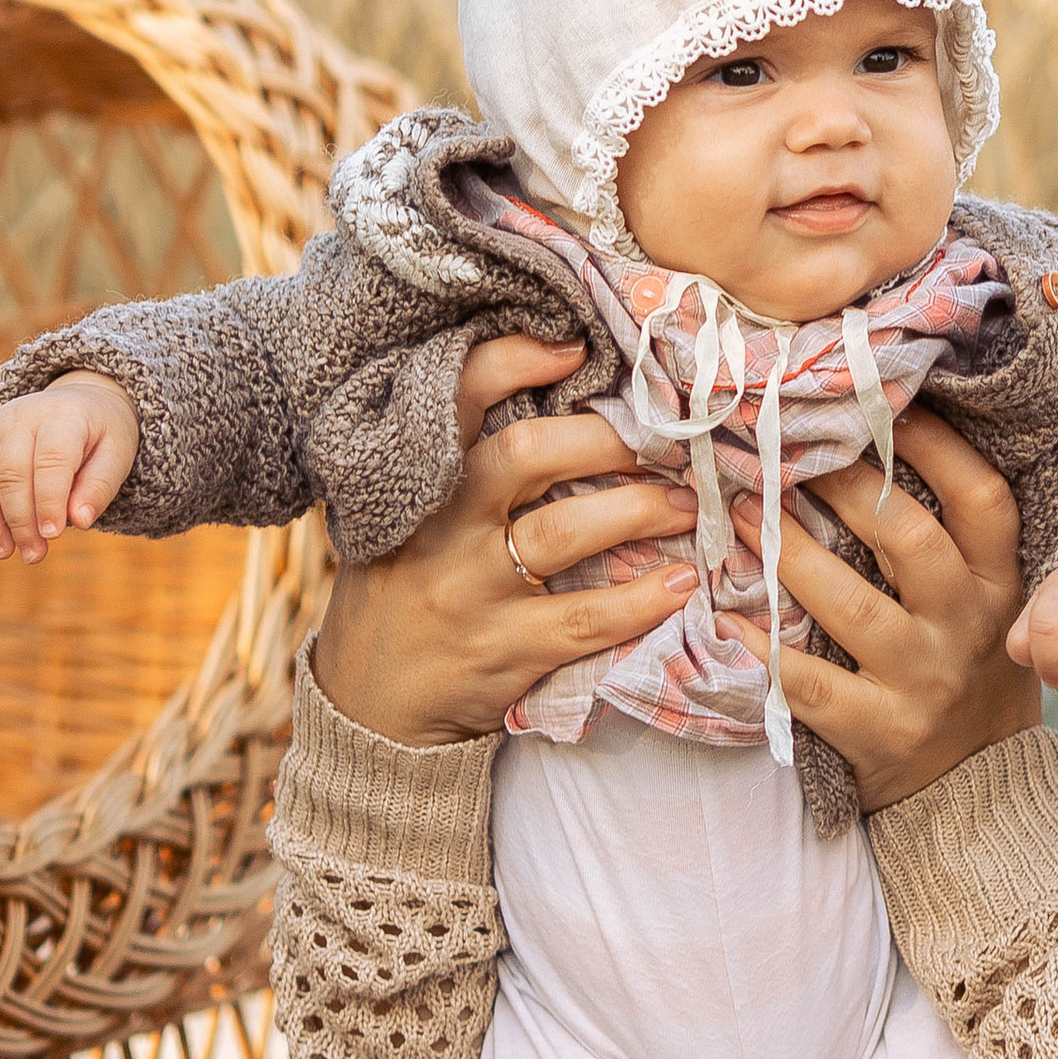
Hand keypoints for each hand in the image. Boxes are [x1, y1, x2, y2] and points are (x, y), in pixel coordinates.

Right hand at [0, 377, 140, 562]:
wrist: (80, 402)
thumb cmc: (101, 435)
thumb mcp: (117, 453)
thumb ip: (99, 486)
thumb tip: (78, 521)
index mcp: (62, 416)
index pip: (50, 460)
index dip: (49, 500)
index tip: (53, 535)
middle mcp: (21, 417)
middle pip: (11, 472)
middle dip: (20, 519)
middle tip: (35, 555)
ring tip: (5, 552)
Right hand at [312, 337, 700, 745]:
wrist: (368, 711)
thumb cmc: (402, 595)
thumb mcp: (403, 521)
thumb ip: (459, 470)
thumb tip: (555, 402)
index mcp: (416, 485)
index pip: (455, 401)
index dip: (510, 363)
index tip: (571, 347)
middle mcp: (438, 530)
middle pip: (525, 455)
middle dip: (605, 440)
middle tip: (665, 440)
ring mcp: (469, 592)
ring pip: (564, 532)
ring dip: (639, 510)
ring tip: (689, 503)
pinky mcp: (501, 653)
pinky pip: (583, 618)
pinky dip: (639, 600)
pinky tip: (680, 584)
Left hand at [732, 409, 1032, 814]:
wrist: (981, 793)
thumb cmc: (969, 672)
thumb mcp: (987, 605)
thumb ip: (951, 542)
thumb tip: (879, 438)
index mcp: (1001, 585)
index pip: (981, 499)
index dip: (937, 445)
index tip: (885, 405)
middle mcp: (968, 628)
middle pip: (909, 538)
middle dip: (841, 486)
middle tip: (785, 448)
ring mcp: (923, 682)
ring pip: (851, 605)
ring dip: (787, 552)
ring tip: (739, 512)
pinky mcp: (879, 732)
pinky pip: (810, 684)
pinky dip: (762, 650)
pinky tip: (724, 619)